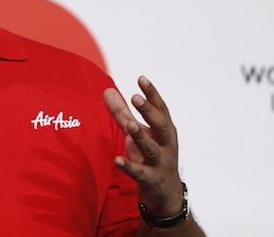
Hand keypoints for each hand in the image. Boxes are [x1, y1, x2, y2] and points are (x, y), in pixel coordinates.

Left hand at [103, 76, 184, 216]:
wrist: (166, 193)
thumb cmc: (151, 157)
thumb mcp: (137, 133)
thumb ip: (122, 112)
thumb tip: (107, 90)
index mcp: (164, 130)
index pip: (160, 109)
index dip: (152, 94)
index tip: (141, 79)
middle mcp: (166, 144)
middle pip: (161, 125)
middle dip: (149, 111)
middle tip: (136, 97)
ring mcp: (160, 163)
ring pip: (151, 148)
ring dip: (141, 136)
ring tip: (130, 125)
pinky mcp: (151, 180)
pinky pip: (140, 173)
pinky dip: (129, 166)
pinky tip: (117, 160)